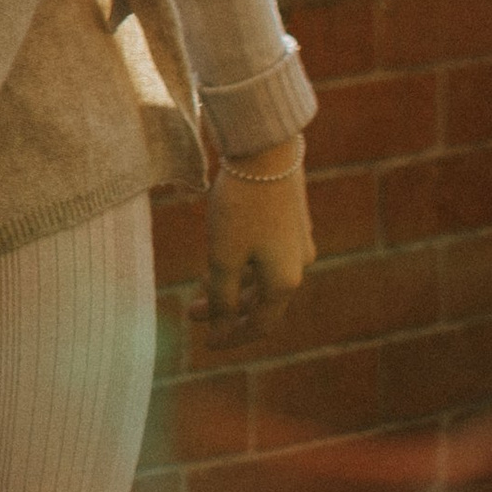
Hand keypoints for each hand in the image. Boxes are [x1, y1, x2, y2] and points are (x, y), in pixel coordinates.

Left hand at [202, 136, 314, 337]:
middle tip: (192, 311)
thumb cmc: (241, 205)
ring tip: (202, 281)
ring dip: (234, 285)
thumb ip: (222, 298)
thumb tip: (221, 330)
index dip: (232, 338)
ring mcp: (299, 240)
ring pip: (265, 276)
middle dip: (227, 310)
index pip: (259, 326)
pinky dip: (246, 263)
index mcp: (285, 282)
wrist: (266, 147)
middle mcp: (299, 265)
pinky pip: (269, 254)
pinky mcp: (293, 218)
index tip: (207, 344)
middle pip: (262, 302)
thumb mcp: (224, 257)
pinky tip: (225, 252)